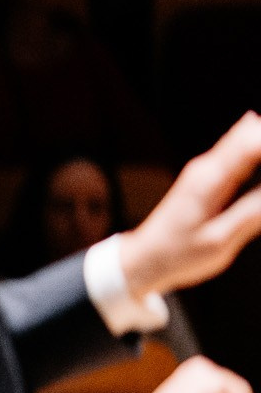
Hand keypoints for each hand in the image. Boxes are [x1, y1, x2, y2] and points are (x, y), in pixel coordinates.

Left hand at [116, 113, 260, 297]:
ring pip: (245, 139)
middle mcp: (206, 167)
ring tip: (259, 192)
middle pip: (251, 132)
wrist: (143, 259)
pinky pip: (239, 153)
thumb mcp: (219, 241)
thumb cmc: (177, 255)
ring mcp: (205, 170)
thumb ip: (252, 213)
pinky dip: (257, 156)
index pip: (252, 143)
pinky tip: (259, 181)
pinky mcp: (207, 178)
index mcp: (210, 179)